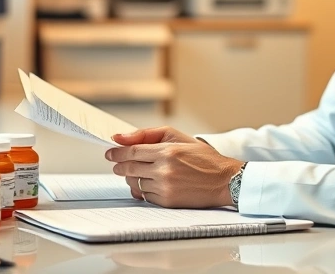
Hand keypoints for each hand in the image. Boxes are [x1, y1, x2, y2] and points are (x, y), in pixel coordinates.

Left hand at [106, 126, 242, 208]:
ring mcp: (165, 187)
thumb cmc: (203, 157)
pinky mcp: (168, 201)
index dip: (117, 152)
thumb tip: (120, 137)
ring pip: (135, 183)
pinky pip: (145, 195)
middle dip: (120, 166)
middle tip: (117, 164)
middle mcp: (164, 170)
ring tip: (138, 173)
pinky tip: (150, 183)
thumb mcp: (178, 137)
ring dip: (131, 178)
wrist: (224, 180)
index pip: (132, 151)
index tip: (110, 153)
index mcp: (167, 151)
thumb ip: (147, 134)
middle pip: (129, 168)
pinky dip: (143, 190)